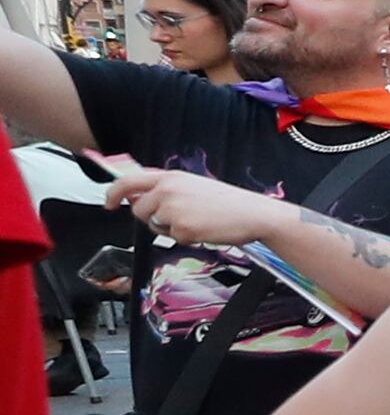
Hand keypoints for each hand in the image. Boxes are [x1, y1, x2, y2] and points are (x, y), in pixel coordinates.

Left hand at [106, 168, 298, 249]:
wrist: (254, 214)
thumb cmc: (229, 202)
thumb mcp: (194, 186)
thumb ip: (165, 189)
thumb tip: (139, 199)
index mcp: (171, 177)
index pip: (129, 181)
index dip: (113, 193)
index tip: (109, 203)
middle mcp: (168, 190)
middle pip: (139, 209)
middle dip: (150, 217)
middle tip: (175, 219)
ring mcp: (174, 209)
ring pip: (154, 225)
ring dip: (170, 228)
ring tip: (196, 221)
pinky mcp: (182, 228)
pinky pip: (172, 238)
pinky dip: (186, 238)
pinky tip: (204, 229)